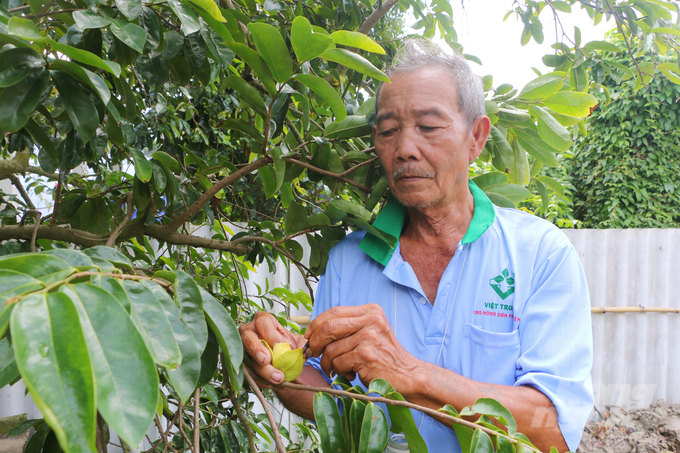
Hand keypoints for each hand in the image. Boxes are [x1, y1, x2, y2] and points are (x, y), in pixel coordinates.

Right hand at [239, 312, 306, 384]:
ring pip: (246, 357)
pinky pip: (248, 371)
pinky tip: (271, 383)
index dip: (270, 335)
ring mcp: (243, 347)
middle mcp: (249, 331)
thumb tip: (304, 352)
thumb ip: (302, 344)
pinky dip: (260, 378)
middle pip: (248, 339)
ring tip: (277, 378)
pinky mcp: (243, 362)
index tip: (280, 345)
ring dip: (261, 370)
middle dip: (257, 350)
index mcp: (263, 320)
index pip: (263, 323)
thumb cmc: (284, 342)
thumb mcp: (295, 340)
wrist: (279, 354)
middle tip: (266, 361)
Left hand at [305, 304, 420, 390]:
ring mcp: (369, 337)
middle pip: (328, 327)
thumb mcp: (369, 333)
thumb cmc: (384, 356)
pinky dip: (339, 371)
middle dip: (315, 343)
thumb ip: (348, 327)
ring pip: (331, 348)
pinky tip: (351, 374)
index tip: (308, 336)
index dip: (316, 324)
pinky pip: (338, 362)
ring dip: (328, 363)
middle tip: (313, 354)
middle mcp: (371, 320)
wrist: (407, 375)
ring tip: (337, 369)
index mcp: (370, 311)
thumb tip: (313, 331)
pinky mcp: (366, 355)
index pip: (334, 312)